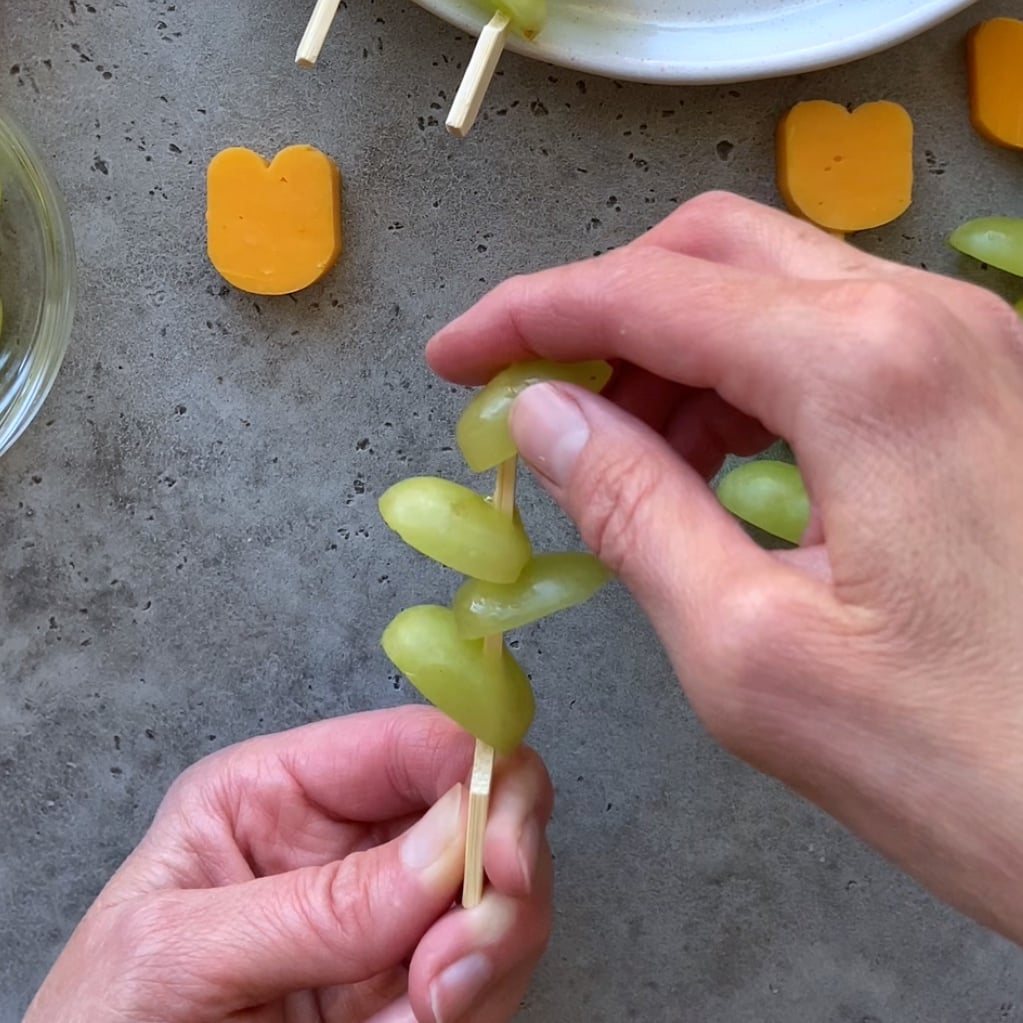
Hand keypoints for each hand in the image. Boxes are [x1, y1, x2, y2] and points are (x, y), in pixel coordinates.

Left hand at [25, 706, 551, 1021]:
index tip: (503, 845)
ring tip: (424, 1008)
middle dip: (496, 874)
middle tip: (463, 949)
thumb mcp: (176, 952)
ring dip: (486, 952)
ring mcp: (385, 918)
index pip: (410, 743)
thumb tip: (450, 845)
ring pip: (502, 898)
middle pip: (481, 811)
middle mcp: (347, 842)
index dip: (479, 769)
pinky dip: (474, 1005)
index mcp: (280, 793)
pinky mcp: (406, 989)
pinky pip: (487, 977)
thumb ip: (313, 905)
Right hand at [426, 192, 1022, 943]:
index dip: (527, 317)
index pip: (646, 294)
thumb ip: (634, 511)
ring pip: (774, 290)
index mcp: (867, 372)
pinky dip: (743, 378)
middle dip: (598, 312)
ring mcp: (973, 349)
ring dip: (669, 350)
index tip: (458, 356)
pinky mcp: (985, 392)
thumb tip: (545, 417)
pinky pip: (832, 340)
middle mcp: (931, 323)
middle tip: (528, 393)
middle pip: (712, 254)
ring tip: (611, 448)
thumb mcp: (752, 652)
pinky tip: (705, 456)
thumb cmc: (973, 762)